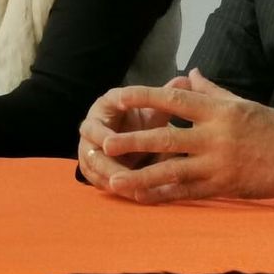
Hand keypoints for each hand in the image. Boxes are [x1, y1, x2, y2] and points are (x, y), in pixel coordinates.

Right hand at [78, 72, 187, 190]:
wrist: (126, 141)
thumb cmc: (142, 122)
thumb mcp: (155, 111)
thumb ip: (167, 98)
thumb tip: (185, 80)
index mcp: (107, 104)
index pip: (109, 101)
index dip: (116, 105)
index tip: (125, 108)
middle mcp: (93, 124)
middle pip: (93, 134)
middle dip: (104, 146)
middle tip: (117, 156)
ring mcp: (88, 147)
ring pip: (93, 161)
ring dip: (110, 172)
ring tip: (129, 182)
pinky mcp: (90, 168)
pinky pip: (98, 179)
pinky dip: (114, 186)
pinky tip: (132, 194)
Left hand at [92, 69, 273, 203]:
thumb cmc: (268, 126)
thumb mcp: (241, 103)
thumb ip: (210, 91)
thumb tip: (188, 73)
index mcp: (218, 111)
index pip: (174, 99)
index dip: (144, 97)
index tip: (117, 96)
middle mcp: (216, 137)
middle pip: (167, 139)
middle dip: (134, 142)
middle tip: (105, 144)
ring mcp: (218, 165)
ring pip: (172, 171)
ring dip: (140, 177)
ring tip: (113, 180)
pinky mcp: (222, 187)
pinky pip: (186, 193)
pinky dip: (161, 196)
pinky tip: (139, 198)